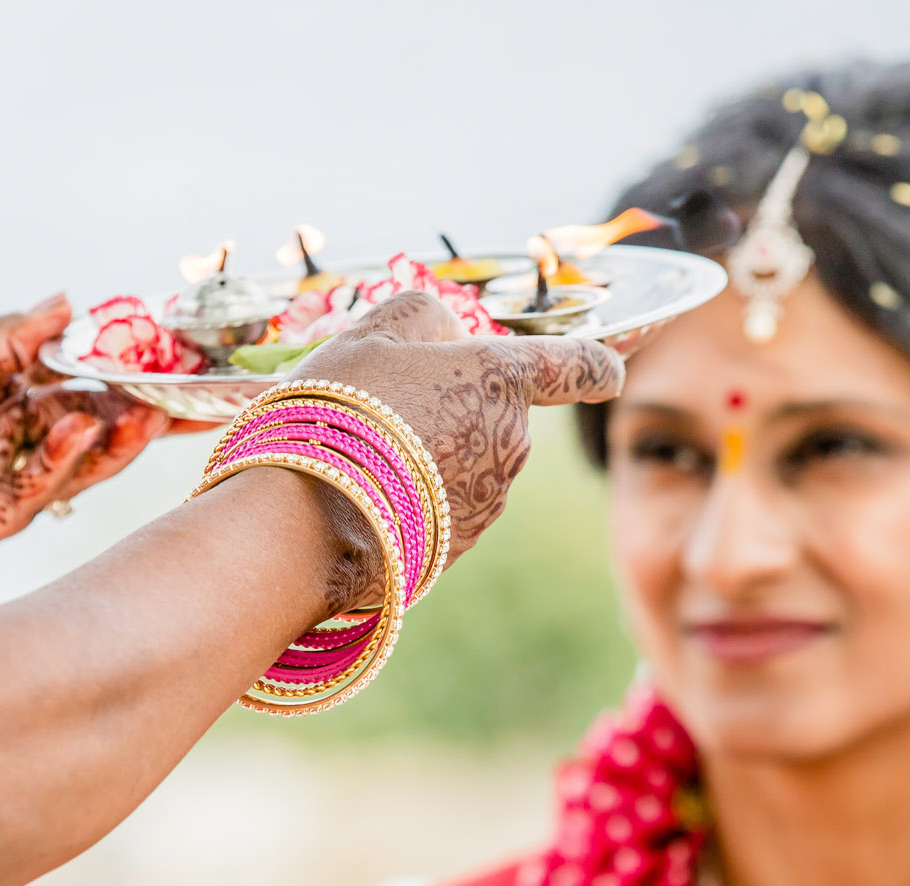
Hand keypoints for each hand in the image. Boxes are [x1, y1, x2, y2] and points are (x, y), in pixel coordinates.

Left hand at [0, 297, 171, 577]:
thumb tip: (66, 303)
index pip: (67, 377)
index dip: (120, 372)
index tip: (176, 361)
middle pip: (84, 427)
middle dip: (138, 414)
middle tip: (192, 399)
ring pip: (71, 468)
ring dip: (112, 442)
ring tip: (148, 416)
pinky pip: (32, 499)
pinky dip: (63, 467)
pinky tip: (85, 430)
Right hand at [289, 292, 623, 566]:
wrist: (307, 521)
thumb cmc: (340, 413)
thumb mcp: (373, 333)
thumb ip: (424, 317)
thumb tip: (447, 339)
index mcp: (504, 379)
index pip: (583, 366)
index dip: (594, 365)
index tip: (601, 372)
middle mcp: (512, 442)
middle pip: (500, 412)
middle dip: (458, 404)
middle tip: (388, 403)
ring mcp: (489, 500)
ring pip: (470, 460)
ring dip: (433, 452)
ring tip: (366, 452)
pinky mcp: (460, 544)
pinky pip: (447, 505)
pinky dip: (418, 496)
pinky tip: (367, 492)